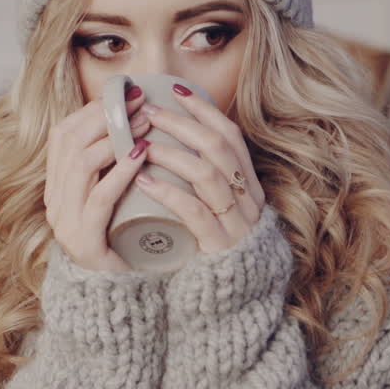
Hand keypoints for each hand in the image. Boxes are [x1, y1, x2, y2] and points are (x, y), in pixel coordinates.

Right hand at [44, 84, 153, 271]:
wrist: (116, 297)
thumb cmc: (121, 241)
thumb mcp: (113, 197)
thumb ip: (114, 167)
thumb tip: (138, 121)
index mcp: (57, 187)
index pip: (64, 135)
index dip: (93, 109)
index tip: (126, 92)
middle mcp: (55, 201)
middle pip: (70, 143)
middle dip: (107, 116)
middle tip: (141, 102)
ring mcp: (65, 222)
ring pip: (81, 165)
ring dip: (116, 137)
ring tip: (146, 124)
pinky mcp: (83, 241)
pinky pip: (99, 198)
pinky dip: (120, 172)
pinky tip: (140, 155)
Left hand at [136, 85, 265, 253]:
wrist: (226, 298)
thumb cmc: (210, 245)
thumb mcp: (214, 206)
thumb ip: (201, 177)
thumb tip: (169, 137)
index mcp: (248, 185)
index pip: (231, 136)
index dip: (205, 110)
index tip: (175, 90)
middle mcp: (247, 200)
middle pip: (218, 148)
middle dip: (181, 124)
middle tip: (148, 111)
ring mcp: (236, 223)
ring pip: (207, 175)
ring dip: (171, 153)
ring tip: (141, 143)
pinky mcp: (218, 246)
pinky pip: (195, 212)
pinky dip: (167, 191)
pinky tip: (143, 179)